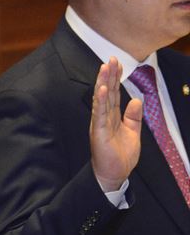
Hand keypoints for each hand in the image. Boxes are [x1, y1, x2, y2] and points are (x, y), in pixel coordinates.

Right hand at [90, 56, 141, 191]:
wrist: (114, 175)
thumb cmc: (120, 157)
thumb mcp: (133, 133)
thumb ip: (133, 117)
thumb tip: (136, 100)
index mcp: (112, 118)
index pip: (113, 94)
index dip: (115, 79)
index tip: (118, 63)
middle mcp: (104, 118)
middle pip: (107, 93)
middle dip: (109, 75)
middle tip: (111, 58)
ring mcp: (99, 125)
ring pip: (101, 100)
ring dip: (102, 83)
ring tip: (104, 67)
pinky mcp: (98, 133)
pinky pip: (99, 114)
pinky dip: (99, 101)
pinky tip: (101, 89)